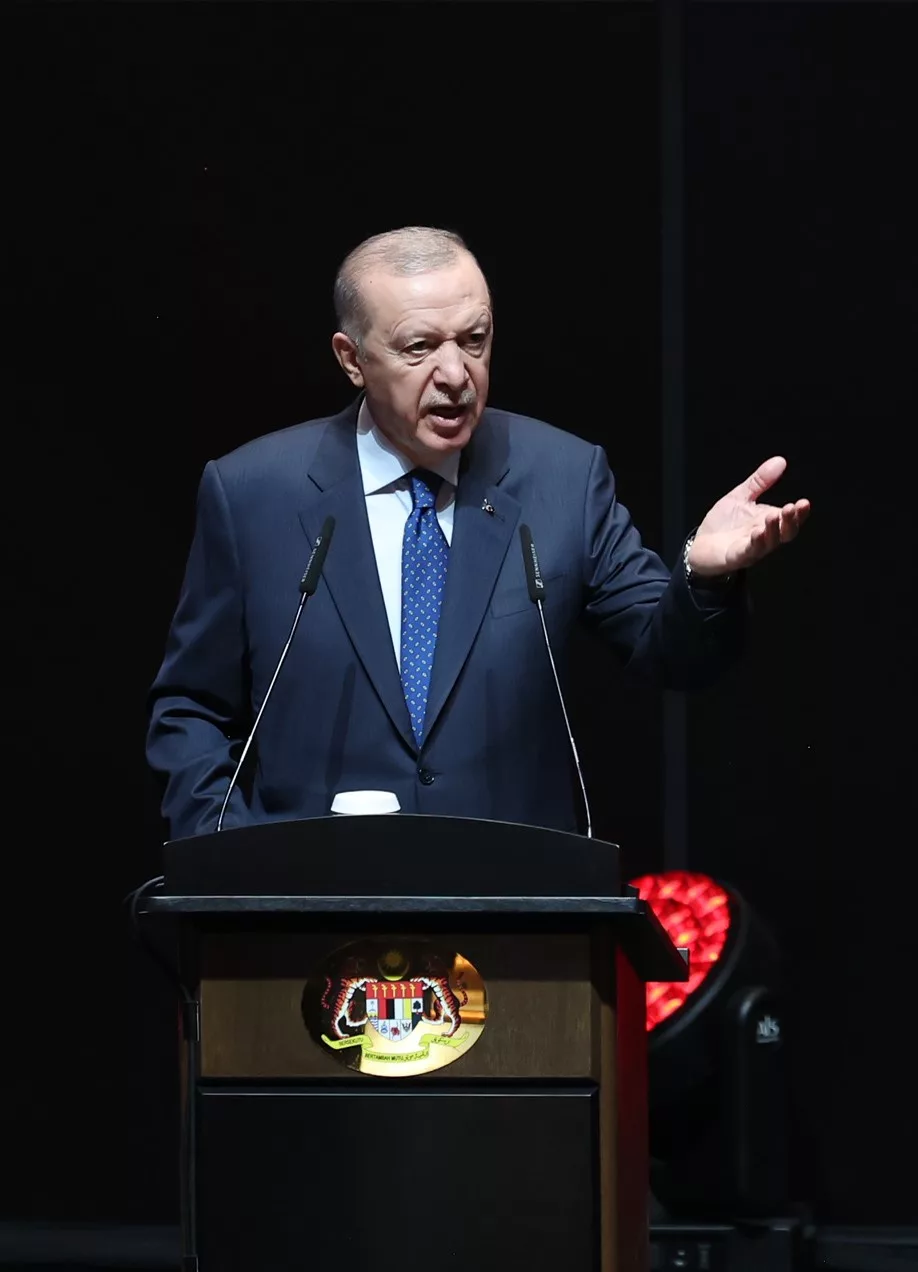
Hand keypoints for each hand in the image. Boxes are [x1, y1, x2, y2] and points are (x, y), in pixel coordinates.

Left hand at [687, 457, 810, 576]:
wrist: (699, 544)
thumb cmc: (723, 523)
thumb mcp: (741, 496)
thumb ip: (760, 481)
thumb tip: (780, 460)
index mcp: (769, 522)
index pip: (790, 519)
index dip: (800, 513)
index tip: (804, 502)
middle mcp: (765, 537)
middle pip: (786, 533)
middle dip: (791, 521)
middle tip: (792, 507)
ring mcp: (752, 548)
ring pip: (770, 543)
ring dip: (773, 530)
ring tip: (773, 515)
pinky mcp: (737, 556)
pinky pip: (750, 551)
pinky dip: (756, 543)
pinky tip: (757, 532)